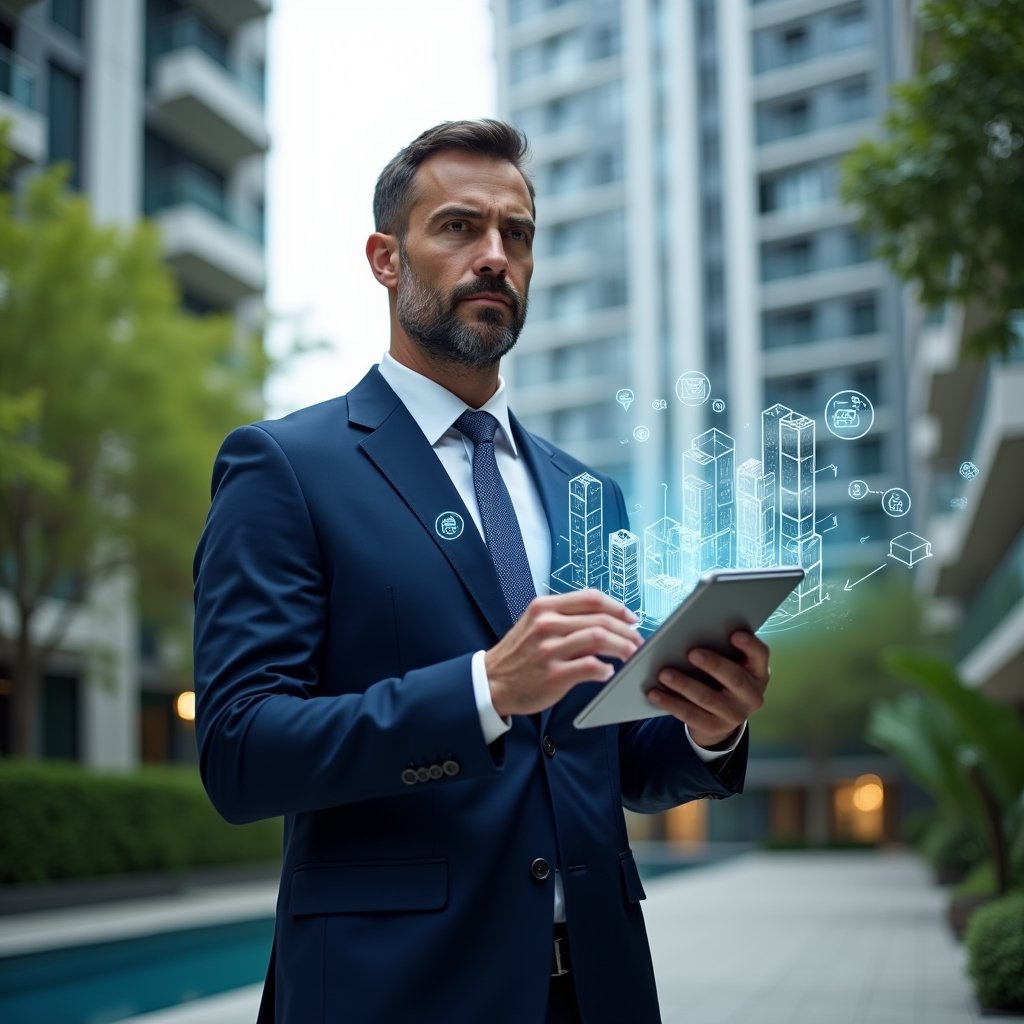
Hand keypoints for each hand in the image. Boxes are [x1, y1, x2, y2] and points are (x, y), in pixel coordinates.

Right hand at [485, 590, 642, 716]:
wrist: (492, 682)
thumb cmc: (518, 654)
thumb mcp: (534, 623)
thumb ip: (564, 616)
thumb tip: (604, 618)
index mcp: (544, 607)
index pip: (591, 598)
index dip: (617, 607)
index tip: (631, 618)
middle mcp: (547, 624)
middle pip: (601, 619)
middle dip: (626, 630)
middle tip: (637, 640)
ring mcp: (550, 649)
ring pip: (600, 638)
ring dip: (623, 647)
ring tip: (630, 654)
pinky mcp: (554, 674)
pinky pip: (591, 666)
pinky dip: (605, 669)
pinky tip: (607, 672)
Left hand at [646, 631, 770, 748]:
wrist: (722, 719)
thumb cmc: (723, 681)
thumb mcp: (732, 666)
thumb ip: (723, 651)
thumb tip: (697, 630)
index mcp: (758, 673)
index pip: (760, 656)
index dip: (750, 646)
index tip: (734, 634)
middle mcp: (751, 696)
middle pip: (735, 679)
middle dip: (713, 665)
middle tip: (692, 653)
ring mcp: (734, 715)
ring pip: (708, 698)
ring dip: (684, 685)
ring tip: (664, 673)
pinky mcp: (713, 728)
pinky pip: (689, 715)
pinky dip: (670, 703)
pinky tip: (654, 693)